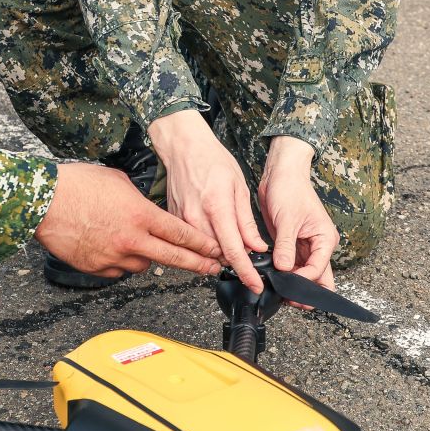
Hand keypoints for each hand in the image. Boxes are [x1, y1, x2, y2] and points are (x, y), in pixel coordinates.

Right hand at [36, 162, 222, 280]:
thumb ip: (139, 200)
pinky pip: (118, 270)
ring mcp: (114, 257)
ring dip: (147, 258)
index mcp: (141, 215)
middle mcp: (132, 240)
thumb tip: (147, 210)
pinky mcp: (97, 269)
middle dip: (197, 264)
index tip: (216, 250)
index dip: (202, 244)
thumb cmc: (78, 185)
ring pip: (143, 266)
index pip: (181, 234)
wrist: (44, 202)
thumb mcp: (119, 181)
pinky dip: (120, 262)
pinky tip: (110, 247)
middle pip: (174, 258)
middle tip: (213, 269)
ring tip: (136, 243)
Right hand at [149, 109, 269, 292]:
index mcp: (216, 207)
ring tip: (229, 244)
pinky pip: (189, 243)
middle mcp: (195, 218)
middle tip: (247, 260)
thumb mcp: (239, 187)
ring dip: (218, 256)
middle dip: (233, 264)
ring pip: (201, 253)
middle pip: (216, 256)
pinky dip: (203, 246)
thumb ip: (246, 221)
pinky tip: (212, 237)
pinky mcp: (172, 221)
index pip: (234, 250)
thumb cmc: (212, 160)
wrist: (183, 146)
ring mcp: (180, 220)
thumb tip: (257, 247)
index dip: (246, 272)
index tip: (255, 284)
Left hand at [258, 137, 338, 289]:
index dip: (303, 280)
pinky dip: (283, 273)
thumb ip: (286, 246)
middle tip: (288, 298)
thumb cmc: (290, 189)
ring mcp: (305, 247)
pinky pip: (290, 265)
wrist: (281, 174)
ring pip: (303, 274)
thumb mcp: (287, 219)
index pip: (318, 269)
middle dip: (304, 290)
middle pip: (317, 277)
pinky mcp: (291, 245)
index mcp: (325, 239)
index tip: (287, 284)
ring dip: (292, 282)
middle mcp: (318, 245)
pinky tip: (273, 277)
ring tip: (278, 289)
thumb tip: (283, 269)